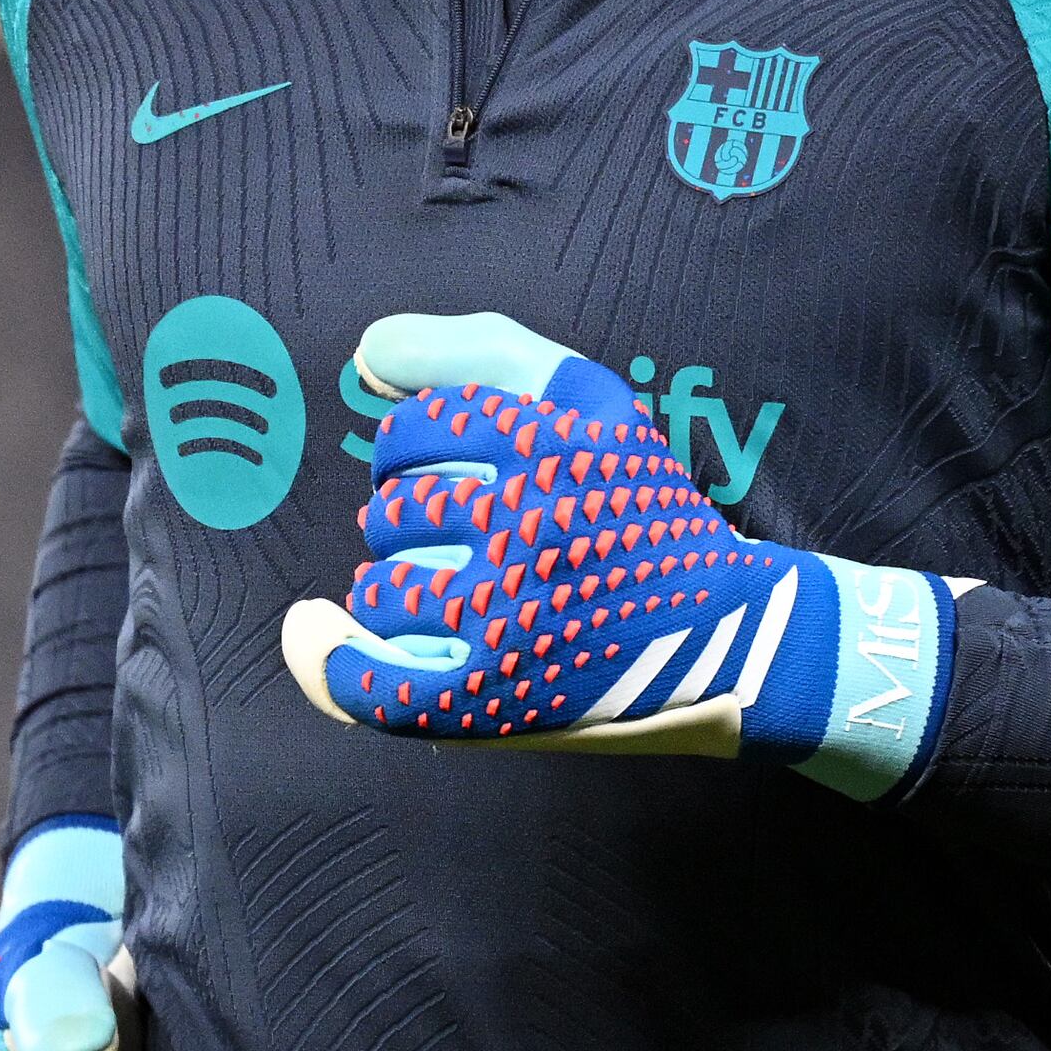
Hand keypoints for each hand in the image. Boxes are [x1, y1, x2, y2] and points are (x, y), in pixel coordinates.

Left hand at [279, 311, 957, 798]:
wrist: (735, 637)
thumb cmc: (644, 511)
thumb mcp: (593, 402)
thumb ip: (480, 350)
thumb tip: (364, 350)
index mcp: (551, 445)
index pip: (414, 430)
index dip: (409, 450)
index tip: (439, 473)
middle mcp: (529, 523)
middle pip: (393, 510)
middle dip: (403, 521)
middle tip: (452, 542)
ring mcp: (512, 617)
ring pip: (382, 590)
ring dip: (388, 590)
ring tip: (433, 594)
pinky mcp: (501, 700)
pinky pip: (376, 683)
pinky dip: (330, 663)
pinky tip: (315, 635)